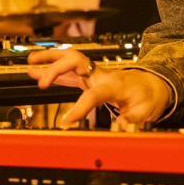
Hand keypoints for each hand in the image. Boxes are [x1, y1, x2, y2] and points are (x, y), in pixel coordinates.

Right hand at [27, 48, 170, 127]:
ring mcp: (94, 73)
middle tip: (41, 83)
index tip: (66, 121)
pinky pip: (68, 70)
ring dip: (50, 59)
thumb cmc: (148, 96)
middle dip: (57, 69)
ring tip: (30, 60)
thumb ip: (134, 118)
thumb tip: (122, 126)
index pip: (93, 93)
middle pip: (76, 62)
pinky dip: (51, 69)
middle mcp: (101, 74)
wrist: (153, 84)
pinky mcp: (89, 77)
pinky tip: (36, 70)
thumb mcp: (147, 110)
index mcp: (114, 84)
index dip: (80, 107)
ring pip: (69, 59)